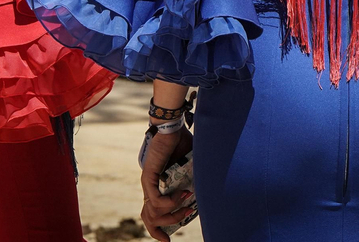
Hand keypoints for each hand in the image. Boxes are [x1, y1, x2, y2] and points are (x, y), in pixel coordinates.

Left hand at [140, 127, 193, 241]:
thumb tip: (210, 192)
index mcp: (158, 186)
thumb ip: (195, 180)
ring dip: (172, 216)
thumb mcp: (191, 167)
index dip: (158, 229)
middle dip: (161, 230)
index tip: (167, 240)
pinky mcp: (148, 177)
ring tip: (187, 208)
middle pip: (148, 218)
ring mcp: (148, 182)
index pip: (151, 213)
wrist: (172, 126)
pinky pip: (156, 200)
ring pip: (152, 213)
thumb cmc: (181, 143)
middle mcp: (150, 187)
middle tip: (177, 229)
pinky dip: (171, 203)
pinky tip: (184, 194)